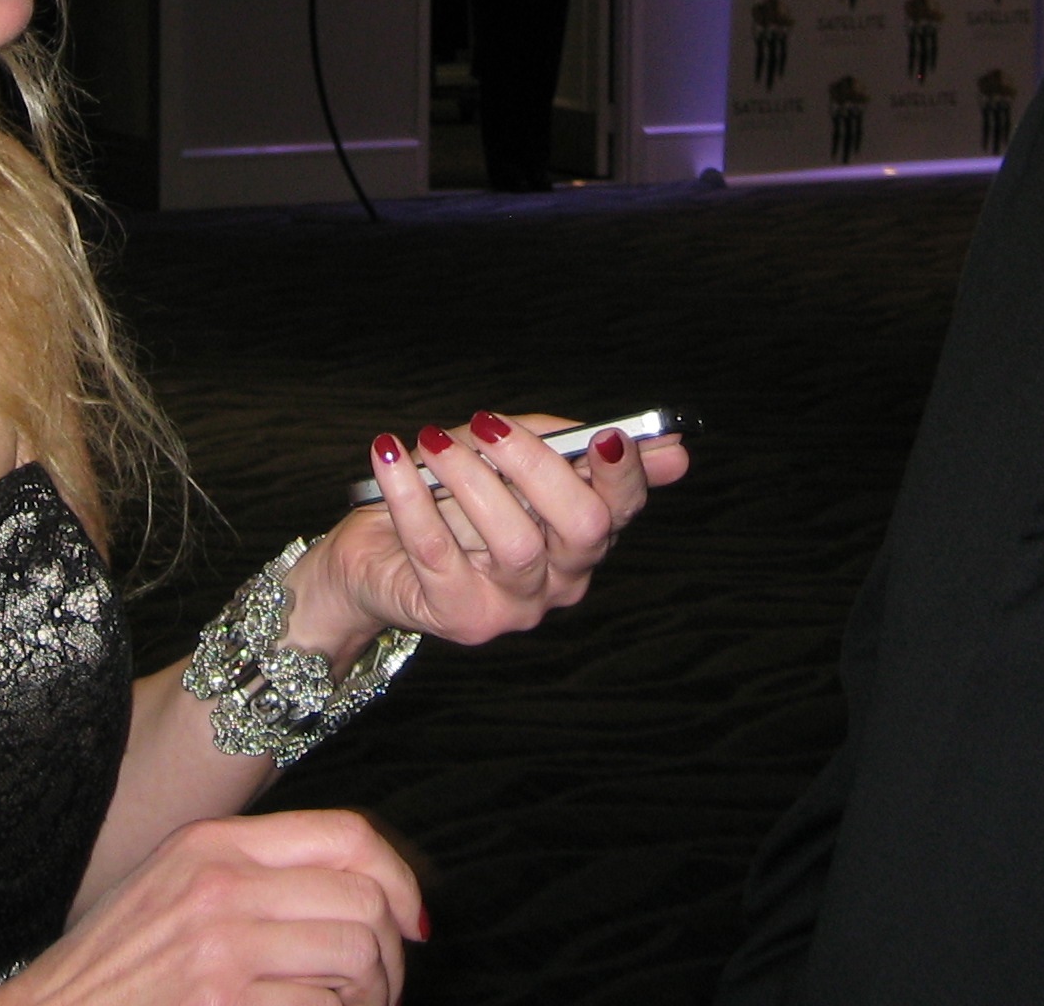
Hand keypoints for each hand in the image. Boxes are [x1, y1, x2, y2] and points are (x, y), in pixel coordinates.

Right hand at [0, 810, 421, 1005]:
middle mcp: (222, 884)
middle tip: (378, 992)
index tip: (411, 923)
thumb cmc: (114, 969)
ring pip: (356, 959)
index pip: (349, 836)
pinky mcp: (223, 1004)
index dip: (399, 880)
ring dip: (367, 1000)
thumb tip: (365, 891)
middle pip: (365, 903)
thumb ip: (257, 876)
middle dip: (390, 959)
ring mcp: (221, 948)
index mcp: (215, 844)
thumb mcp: (177, 887)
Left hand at [293, 411, 689, 652]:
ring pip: (516, 544)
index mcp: (581, 536)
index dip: (624, 474)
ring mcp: (516, 606)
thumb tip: (671, 445)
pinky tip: (392, 455)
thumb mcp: (504, 458)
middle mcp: (561, 579)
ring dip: (470, 478)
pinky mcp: (462, 617)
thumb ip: (565, 443)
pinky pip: (438, 551)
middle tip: (489, 425)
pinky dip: (411, 495)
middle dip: (539, 466)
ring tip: (432, 440)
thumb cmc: (448, 500)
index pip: (623, 508)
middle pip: (585, 529)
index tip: (607, 436)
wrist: (372, 558)